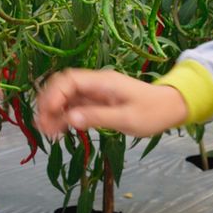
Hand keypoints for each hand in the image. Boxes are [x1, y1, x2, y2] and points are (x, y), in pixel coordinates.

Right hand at [33, 68, 187, 137]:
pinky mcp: (98, 103)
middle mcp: (96, 84)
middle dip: (49, 103)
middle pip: (63, 86)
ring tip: (46, 132)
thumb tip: (70, 118)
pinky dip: (65, 117)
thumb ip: (97, 117)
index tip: (47, 114)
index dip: (54, 95)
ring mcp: (97, 93)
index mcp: (103, 82)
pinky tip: (58, 130)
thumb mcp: (127, 118)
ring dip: (54, 112)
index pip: (69, 81)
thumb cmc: (153, 112)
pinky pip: (76, 106)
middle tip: (41, 125)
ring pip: (67, 98)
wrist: (171, 108)